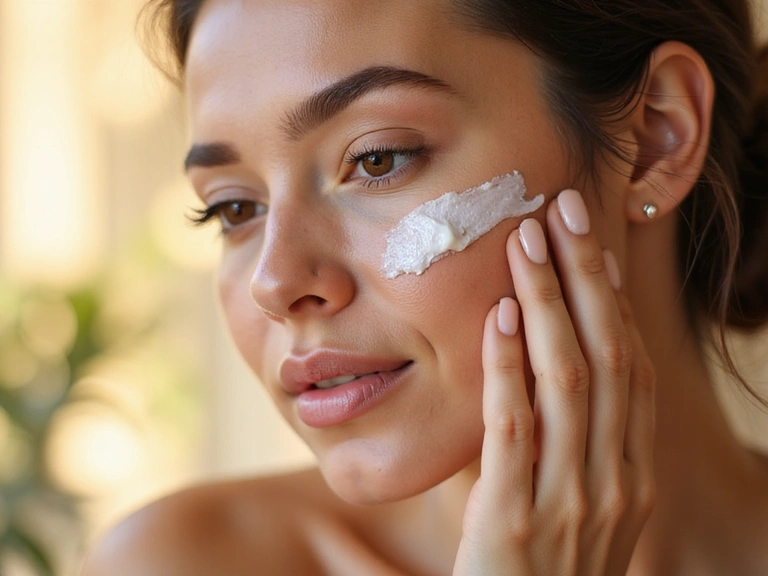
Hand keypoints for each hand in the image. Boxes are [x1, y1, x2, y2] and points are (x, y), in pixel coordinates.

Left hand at [453, 189, 656, 574]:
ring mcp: (569, 501)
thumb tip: (538, 363)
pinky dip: (509, 368)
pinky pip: (516, 429)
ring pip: (569, 380)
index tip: (591, 241)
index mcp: (628, 472)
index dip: (611, 299)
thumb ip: (570, 444)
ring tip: (528, 240)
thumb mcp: (575, 505)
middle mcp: (612, 480)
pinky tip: (498, 316)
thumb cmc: (541, 568)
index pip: (631, 367)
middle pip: (609, 355)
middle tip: (565, 208)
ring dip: (548, 303)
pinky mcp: (512, 522)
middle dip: (586, 277)